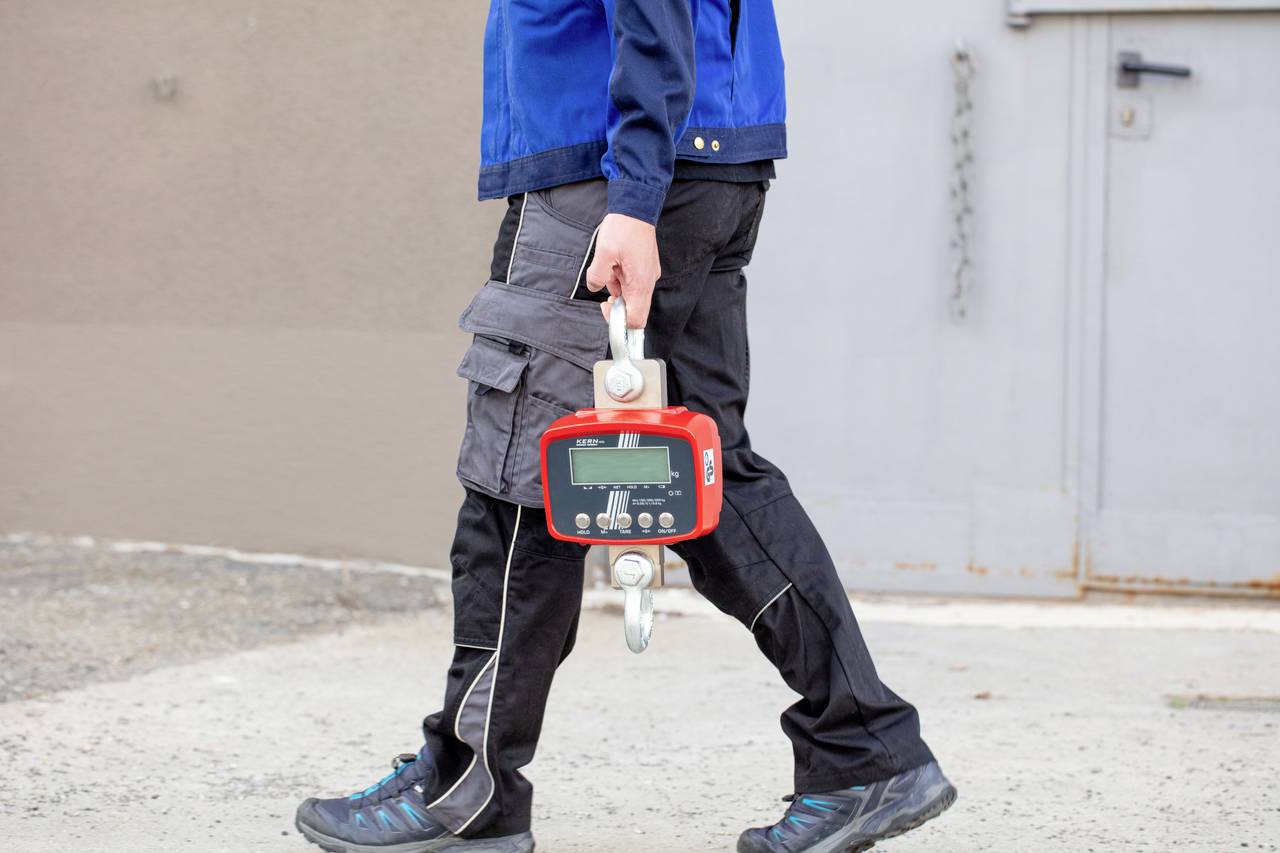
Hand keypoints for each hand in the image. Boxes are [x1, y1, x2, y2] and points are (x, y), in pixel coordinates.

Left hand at [584, 213, 659, 328]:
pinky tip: (615, 262)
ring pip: (630, 294)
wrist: (636, 207)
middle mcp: (648, 282)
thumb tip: (595, 287)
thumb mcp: (603, 253)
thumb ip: (597, 276)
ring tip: (610, 265)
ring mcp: (648, 275)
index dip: (619, 322)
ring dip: (616, 286)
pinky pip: (631, 282)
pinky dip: (620, 277)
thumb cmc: (624, 228)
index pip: (636, 321)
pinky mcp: (645, 268)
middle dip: (615, 302)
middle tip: (605, 284)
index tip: (606, 309)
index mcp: (640, 284)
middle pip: (633, 309)